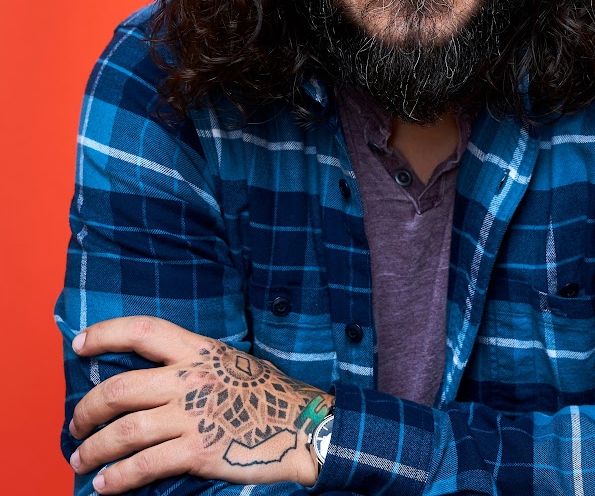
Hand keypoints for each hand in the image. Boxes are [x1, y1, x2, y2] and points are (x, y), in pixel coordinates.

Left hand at [68, 316, 332, 493]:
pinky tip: (103, 485)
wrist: (302, 426)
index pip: (143, 331)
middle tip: (76, 423)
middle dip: (87, 409)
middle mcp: (190, 379)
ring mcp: (192, 415)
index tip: (79, 344)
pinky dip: (116, 479)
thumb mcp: (232, 362)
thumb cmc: (268, 394)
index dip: (106, 334)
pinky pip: (142, 466)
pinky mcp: (197, 451)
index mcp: (200, 350)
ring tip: (80, 460)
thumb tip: (159, 373)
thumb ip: (197, 364)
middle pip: (120, 389)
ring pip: (124, 431)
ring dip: (92, 449)